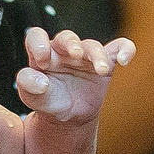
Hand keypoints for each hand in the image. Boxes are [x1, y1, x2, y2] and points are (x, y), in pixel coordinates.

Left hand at [15, 25, 134, 122]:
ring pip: (92, 46)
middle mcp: (63, 51)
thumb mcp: (31, 97)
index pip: (36, 37)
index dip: (38, 43)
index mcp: (42, 54)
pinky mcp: (105, 64)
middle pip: (66, 37)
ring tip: (100, 69)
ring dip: (97, 55)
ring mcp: (85, 56)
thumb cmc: (47, 101)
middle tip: (75, 54)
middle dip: (71, 43)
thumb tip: (41, 81)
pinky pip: (118, 49)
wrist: (69, 116)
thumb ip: (27, 85)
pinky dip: (125, 49)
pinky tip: (125, 59)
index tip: (43, 61)